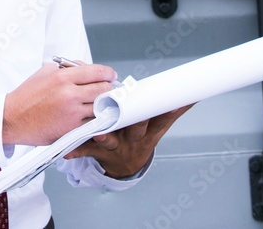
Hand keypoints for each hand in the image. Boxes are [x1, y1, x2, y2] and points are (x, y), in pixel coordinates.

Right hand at [3, 62, 117, 145]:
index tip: (111, 76)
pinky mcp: (71, 129)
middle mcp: (69, 94)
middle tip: (108, 90)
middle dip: (109, 89)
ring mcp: (72, 113)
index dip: (109, 74)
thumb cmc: (26, 96)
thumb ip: (67, 68)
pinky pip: (91, 123)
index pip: (98, 72)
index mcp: (63, 77)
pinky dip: (94, 119)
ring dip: (103, 106)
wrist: (11, 119)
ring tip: (100, 104)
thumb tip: (87, 67)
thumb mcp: (45, 72)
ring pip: (101, 108)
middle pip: (104, 90)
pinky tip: (91, 116)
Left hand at [63, 104, 193, 178]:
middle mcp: (132, 139)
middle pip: (135, 130)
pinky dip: (77, 151)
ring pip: (110, 140)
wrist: (124, 168)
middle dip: (136, 122)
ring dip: (105, 136)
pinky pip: (86, 151)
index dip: (165, 112)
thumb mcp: (159, 128)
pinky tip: (68, 151)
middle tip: (137, 113)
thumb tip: (194, 95)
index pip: (158, 120)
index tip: (170, 103)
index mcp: (148, 131)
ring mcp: (115, 146)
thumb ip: (174, 110)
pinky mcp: (97, 151)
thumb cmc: (140, 139)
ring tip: (100, 131)